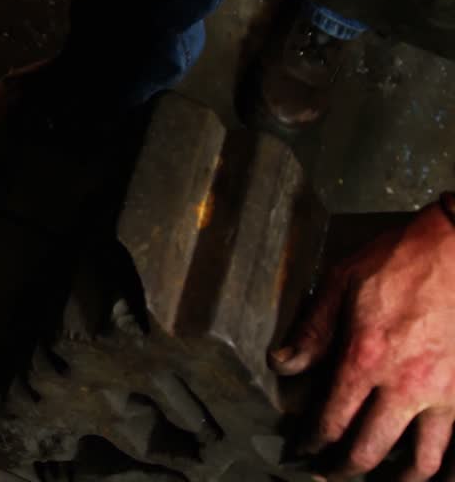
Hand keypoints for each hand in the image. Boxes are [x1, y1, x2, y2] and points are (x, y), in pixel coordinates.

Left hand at [271, 204, 454, 480]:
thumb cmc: (399, 261)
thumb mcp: (340, 284)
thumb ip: (312, 331)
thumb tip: (284, 364)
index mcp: (366, 360)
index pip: (331, 421)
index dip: (311, 443)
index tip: (301, 449)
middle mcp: (405, 386)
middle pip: (369, 450)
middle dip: (343, 468)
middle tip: (329, 472)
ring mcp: (445, 394)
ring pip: (423, 460)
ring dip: (399, 478)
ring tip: (383, 480)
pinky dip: (447, 466)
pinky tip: (433, 469)